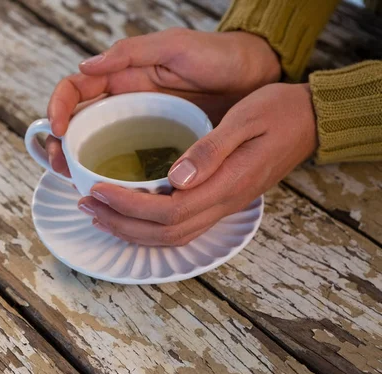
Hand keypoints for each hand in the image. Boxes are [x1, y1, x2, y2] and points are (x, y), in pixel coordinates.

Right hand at [46, 28, 280, 175]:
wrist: (257, 78)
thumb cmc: (218, 56)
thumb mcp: (175, 47)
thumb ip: (131, 53)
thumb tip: (85, 67)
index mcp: (123, 78)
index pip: (76, 91)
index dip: (58, 107)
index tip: (57, 128)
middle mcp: (125, 105)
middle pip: (79, 126)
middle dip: (62, 145)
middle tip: (61, 164)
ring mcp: (141, 129)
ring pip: (99, 150)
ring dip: (82, 166)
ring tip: (79, 185)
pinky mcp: (159, 149)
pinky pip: (129, 166)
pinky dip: (115, 180)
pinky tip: (112, 194)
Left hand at [77, 83, 316, 245]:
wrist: (310, 122)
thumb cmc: (278, 114)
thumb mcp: (245, 121)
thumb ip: (210, 151)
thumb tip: (175, 178)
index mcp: (225, 185)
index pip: (168, 212)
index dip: (128, 206)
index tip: (97, 188)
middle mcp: (222, 204)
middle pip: (164, 233)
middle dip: (120, 222)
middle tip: (86, 202)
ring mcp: (223, 207)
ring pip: (172, 237)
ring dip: (132, 230)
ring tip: (98, 212)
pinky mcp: (221, 202)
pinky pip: (181, 229)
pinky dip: (150, 228)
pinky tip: (130, 214)